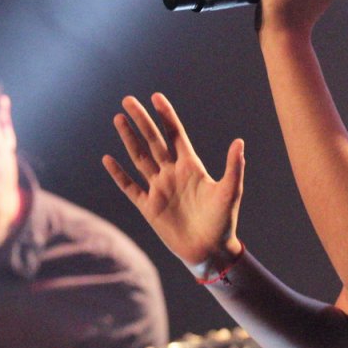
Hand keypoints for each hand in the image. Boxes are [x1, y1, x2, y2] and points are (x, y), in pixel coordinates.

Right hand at [103, 93, 244, 275]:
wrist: (209, 250)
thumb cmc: (223, 221)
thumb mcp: (230, 192)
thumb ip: (233, 166)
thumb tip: (239, 141)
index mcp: (190, 166)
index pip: (175, 134)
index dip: (166, 115)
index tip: (156, 97)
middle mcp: (172, 173)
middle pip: (153, 140)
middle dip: (141, 120)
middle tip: (128, 100)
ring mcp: (158, 188)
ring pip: (140, 158)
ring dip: (129, 139)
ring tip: (118, 119)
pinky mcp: (148, 207)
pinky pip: (130, 187)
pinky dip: (119, 174)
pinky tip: (108, 159)